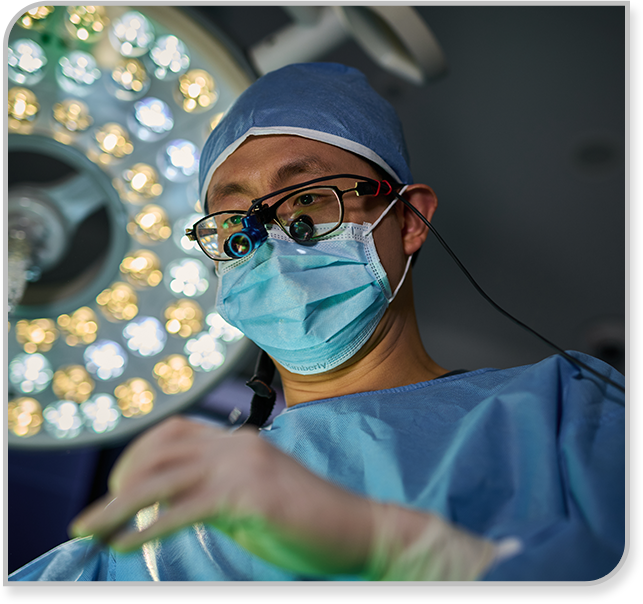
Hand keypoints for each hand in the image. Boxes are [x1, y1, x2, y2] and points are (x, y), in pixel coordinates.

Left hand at [69, 416, 374, 575]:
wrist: (358, 529)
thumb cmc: (305, 520)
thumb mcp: (249, 499)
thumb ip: (211, 493)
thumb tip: (163, 504)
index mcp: (239, 442)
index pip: (174, 432)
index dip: (137, 456)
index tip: (116, 487)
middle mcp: (237, 445)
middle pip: (161, 448)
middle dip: (121, 477)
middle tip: (96, 514)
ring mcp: (244, 467)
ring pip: (164, 477)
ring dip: (118, 504)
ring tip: (90, 529)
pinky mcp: (250, 496)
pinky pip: (186, 508)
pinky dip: (149, 526)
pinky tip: (124, 543)